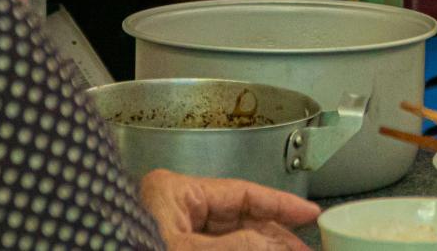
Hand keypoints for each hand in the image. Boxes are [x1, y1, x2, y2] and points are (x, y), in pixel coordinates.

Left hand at [139, 169, 320, 249]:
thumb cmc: (124, 249)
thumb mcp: (186, 250)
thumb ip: (238, 247)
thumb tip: (278, 247)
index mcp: (175, 193)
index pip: (241, 191)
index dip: (281, 204)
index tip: (311, 216)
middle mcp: (175, 210)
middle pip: (240, 218)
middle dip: (274, 237)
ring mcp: (171, 235)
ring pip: (231, 240)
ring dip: (261, 249)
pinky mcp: (167, 250)